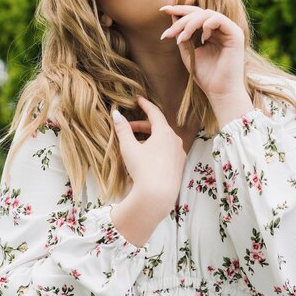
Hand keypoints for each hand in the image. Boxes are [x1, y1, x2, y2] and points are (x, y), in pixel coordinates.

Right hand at [112, 96, 185, 217]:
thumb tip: (116, 114)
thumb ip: (123, 129)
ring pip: (163, 139)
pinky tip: (146, 157)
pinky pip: (167, 150)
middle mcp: (175, 140)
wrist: (158, 195)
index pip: (154, 112)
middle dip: (141, 126)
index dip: (145, 105)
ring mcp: (179, 153)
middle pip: (158, 126)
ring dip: (149, 138)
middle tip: (127, 128)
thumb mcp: (129, 148)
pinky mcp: (179, 165)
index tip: (138, 100)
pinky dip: (156, 148)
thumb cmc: (143, 169)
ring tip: (134, 144)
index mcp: (164, 132)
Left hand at [159, 4, 246, 97]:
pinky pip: (219, 19)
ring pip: (207, 14)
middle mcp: (221, 29)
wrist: (220, 93)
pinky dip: (206, 25)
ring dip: (190, 23)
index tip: (162, 10)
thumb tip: (172, 16)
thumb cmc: (206, 76)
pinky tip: (202, 38)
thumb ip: (182, 35)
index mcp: (211, 32)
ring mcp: (229, 30)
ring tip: (182, 38)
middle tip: (169, 33)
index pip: (195, 15)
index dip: (179, 10)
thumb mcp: (189, 53)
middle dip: (181, 18)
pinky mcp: (236, 34)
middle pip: (199, 12)